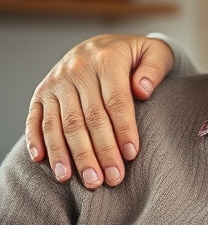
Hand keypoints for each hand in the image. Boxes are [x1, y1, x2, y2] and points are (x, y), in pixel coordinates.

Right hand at [25, 34, 174, 188]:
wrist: (104, 44)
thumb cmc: (136, 55)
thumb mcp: (155, 52)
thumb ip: (154, 69)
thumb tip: (143, 91)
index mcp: (107, 59)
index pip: (115, 101)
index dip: (123, 129)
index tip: (131, 155)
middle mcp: (77, 69)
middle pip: (88, 118)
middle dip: (100, 152)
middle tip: (111, 179)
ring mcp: (56, 82)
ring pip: (62, 123)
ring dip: (70, 155)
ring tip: (85, 180)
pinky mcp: (41, 92)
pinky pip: (35, 119)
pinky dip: (37, 141)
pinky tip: (44, 162)